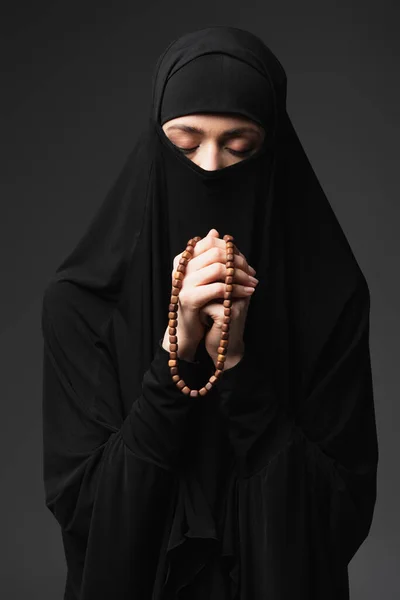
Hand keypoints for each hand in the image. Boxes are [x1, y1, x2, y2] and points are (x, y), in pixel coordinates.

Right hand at [163, 228, 256, 361]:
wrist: (189, 330)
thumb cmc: (200, 302)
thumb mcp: (206, 277)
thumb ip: (210, 257)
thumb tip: (215, 232)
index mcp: (183, 259)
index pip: (210, 243)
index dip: (231, 250)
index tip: (245, 263)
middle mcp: (181, 268)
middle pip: (216, 253)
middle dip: (239, 263)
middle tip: (252, 274)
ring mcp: (183, 283)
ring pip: (219, 269)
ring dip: (241, 276)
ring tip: (253, 284)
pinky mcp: (189, 299)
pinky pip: (219, 288)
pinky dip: (237, 289)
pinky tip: (248, 293)